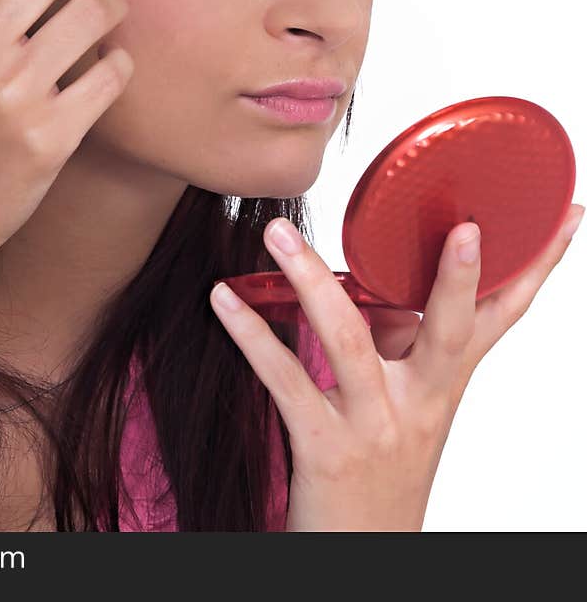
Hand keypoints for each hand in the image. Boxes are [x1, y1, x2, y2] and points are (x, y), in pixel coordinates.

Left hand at [209, 202, 583, 530]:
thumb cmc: (379, 470)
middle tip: (464, 226)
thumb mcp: (407, 406)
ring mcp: (375, 427)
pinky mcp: (326, 448)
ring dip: (311, 280)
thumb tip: (369, 280)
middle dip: (459, 278)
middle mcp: (420, 403)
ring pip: (349, 340)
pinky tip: (222, 299)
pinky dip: (251, 335)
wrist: (363, 558)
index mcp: (443, 385)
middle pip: (447, 330)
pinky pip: (285, 381)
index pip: (499, 318)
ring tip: (278, 232)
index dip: (533, 268)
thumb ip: (399, 343)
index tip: (561, 217)